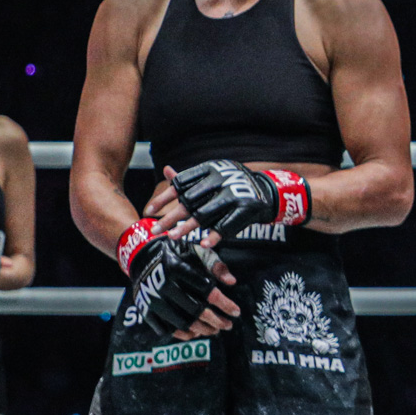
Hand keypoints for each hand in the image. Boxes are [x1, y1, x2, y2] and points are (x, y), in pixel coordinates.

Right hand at [123, 233, 239, 339]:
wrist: (144, 258)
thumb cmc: (177, 254)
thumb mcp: (197, 252)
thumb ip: (216, 266)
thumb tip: (232, 282)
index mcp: (179, 269)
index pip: (208, 292)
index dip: (225, 304)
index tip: (236, 312)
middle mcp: (165, 286)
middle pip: (197, 311)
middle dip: (216, 321)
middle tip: (228, 325)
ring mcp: (154, 300)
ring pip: (183, 323)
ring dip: (203, 330)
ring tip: (215, 331)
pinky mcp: (146, 311)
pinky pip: (167, 329)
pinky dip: (184, 334)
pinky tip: (196, 333)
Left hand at [164, 160, 308, 238]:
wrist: (267, 191)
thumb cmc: (232, 186)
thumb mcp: (212, 177)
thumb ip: (190, 179)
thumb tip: (166, 170)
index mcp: (210, 170)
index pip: (181, 185)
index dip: (164, 198)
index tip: (148, 211)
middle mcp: (221, 180)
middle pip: (190, 202)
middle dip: (171, 217)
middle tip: (155, 230)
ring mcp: (234, 195)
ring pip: (205, 214)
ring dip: (188, 228)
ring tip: (172, 237)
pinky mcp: (245, 209)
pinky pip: (227, 225)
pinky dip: (215, 235)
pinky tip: (203, 244)